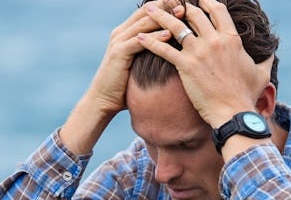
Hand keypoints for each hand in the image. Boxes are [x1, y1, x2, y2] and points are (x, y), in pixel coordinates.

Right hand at [61, 1, 179, 153]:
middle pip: (147, 11)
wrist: (103, 99)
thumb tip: (172, 49)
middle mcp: (121, 32)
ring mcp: (118, 41)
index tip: (186, 3)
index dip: (166, 5)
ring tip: (182, 13)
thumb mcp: (139, 63)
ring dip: (164, 17)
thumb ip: (151, 51)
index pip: (149, 11)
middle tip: (186, 3)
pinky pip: (139, 41)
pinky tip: (170, 34)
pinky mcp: (118, 53)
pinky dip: (155, 36)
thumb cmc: (124, 85)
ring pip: (144, 23)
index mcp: (126, 32)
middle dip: (167, 6)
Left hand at [137, 0, 273, 127]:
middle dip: (180, 5)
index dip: (205, 1)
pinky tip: (139, 38)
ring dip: (160, 16)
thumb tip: (272, 52)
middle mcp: (214, 40)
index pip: (217, 10)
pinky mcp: (185, 65)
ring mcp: (199, 52)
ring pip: (175, 26)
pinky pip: (163, 49)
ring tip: (149, 10)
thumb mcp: (261, 74)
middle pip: (194, 13)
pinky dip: (149, 42)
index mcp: (231, 39)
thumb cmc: (246, 95)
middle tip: (169, 2)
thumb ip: (266, 59)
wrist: (233, 112)